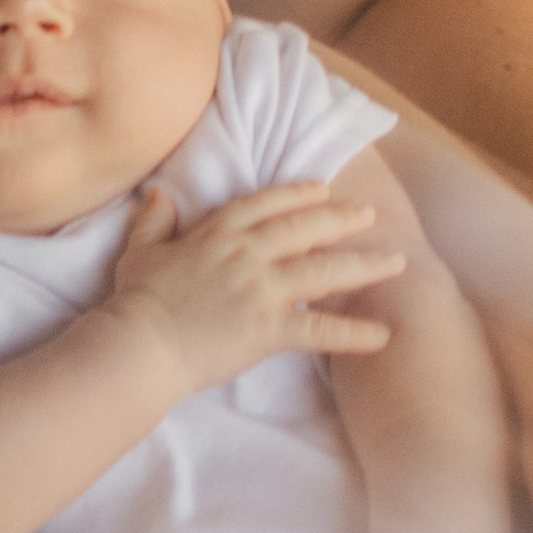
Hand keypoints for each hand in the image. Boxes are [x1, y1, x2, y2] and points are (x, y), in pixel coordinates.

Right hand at [107, 182, 402, 394]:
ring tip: (396, 262)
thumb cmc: (137, 301)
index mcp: (218, 234)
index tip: (321, 189)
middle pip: (304, 228)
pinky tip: (384, 335)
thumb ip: (153, 221)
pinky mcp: (268, 329)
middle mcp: (247, 254)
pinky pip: (320, 330)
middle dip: (341, 219)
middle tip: (370, 212)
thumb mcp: (140, 250)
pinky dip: (354, 333)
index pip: (265, 204)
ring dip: (364, 265)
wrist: (141, 344)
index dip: (296, 194)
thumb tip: (159, 196)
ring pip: (324, 271)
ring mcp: (262, 290)